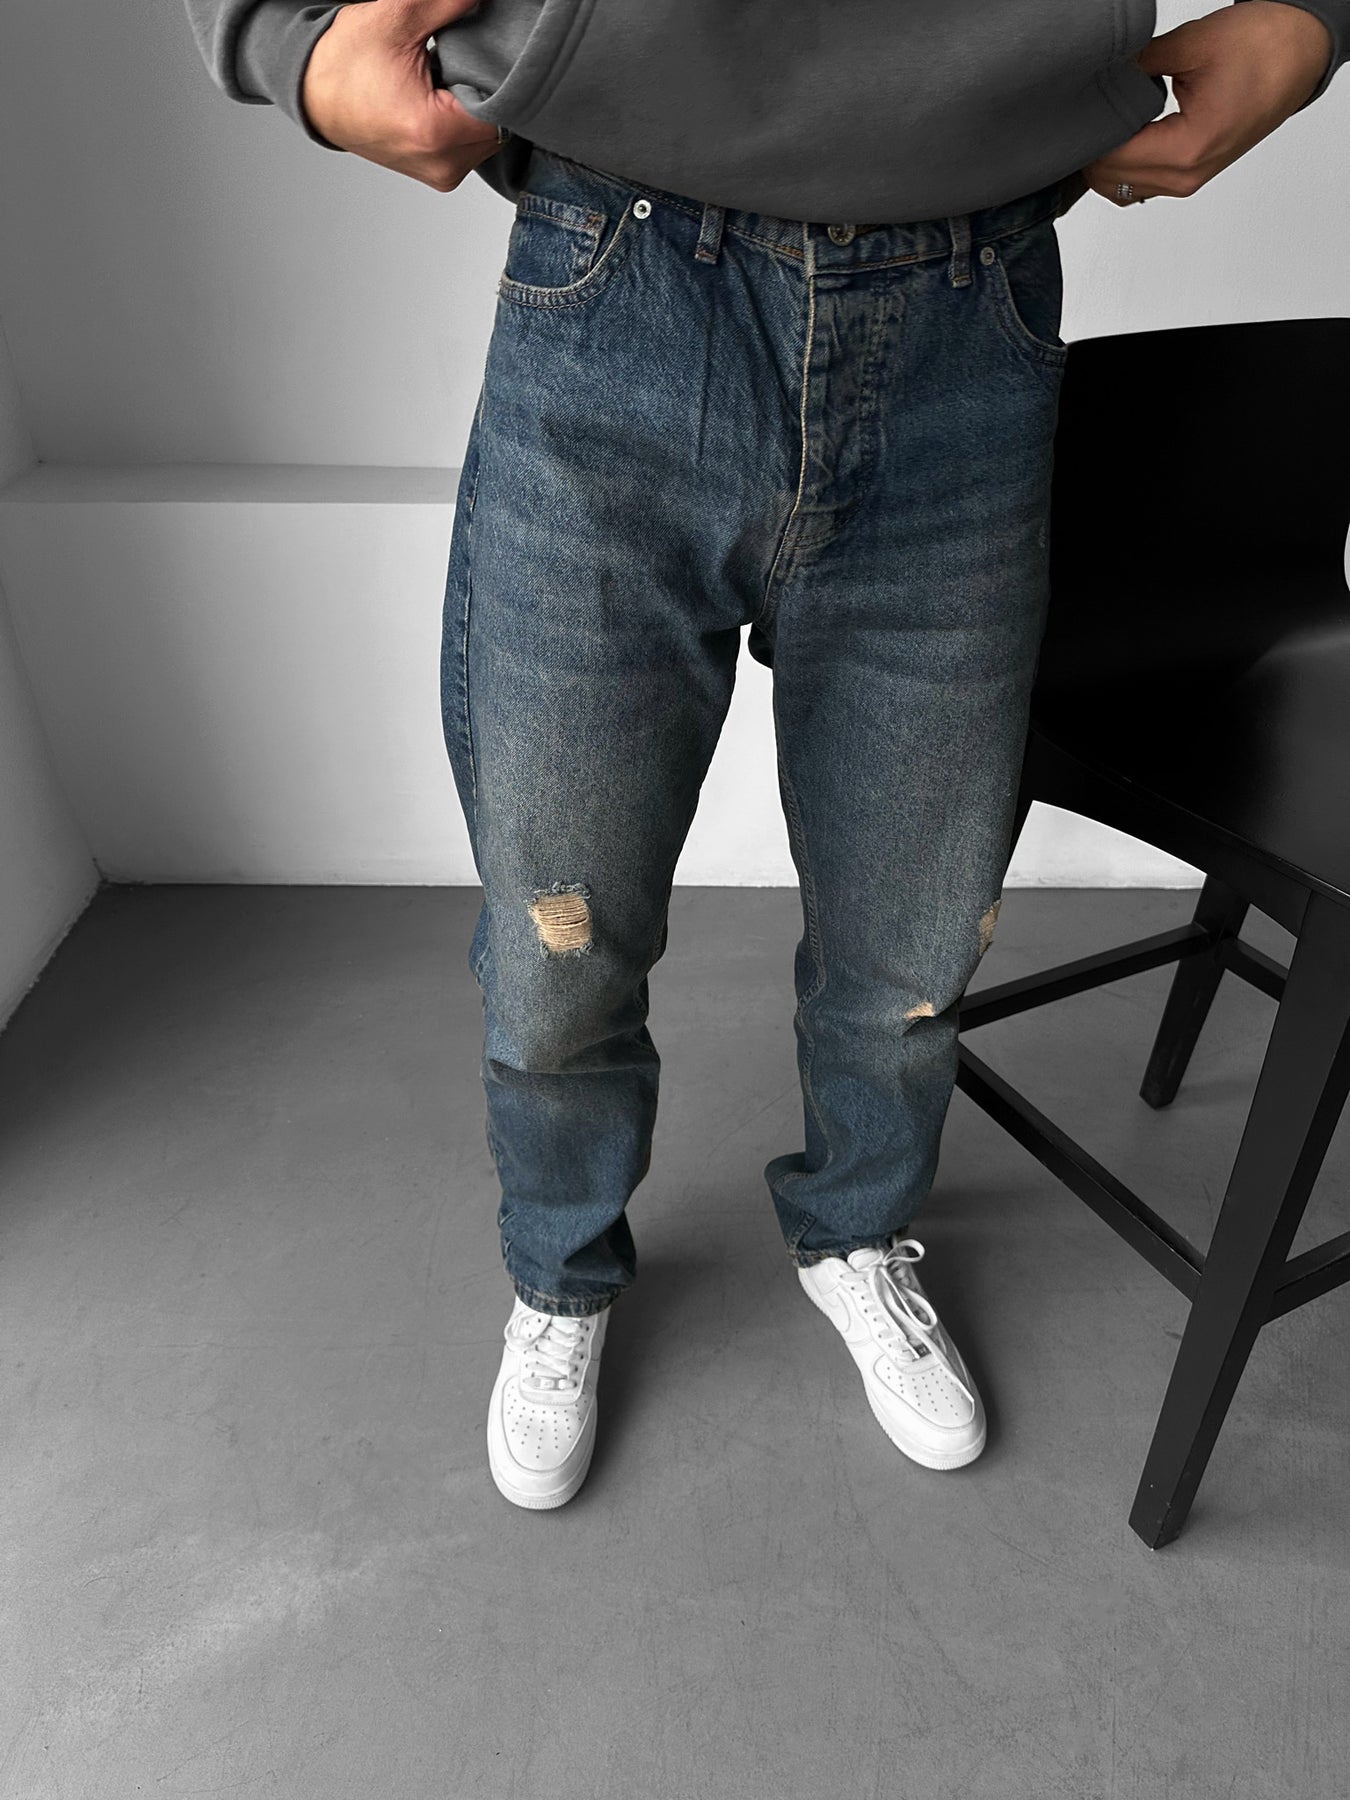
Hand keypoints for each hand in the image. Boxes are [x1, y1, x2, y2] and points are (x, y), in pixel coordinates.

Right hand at [302, 0, 504, 190]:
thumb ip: (449, 3)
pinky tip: (443, 97)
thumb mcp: (397, 17)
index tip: (483, 52)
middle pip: (500, 124)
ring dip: (477, 105)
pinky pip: (472, 146)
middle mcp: (442, 164)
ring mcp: (442, 175)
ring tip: (446, 79)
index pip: (503, 106)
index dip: (500, 75)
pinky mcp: (439, 175)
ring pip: (489, 136)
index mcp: (434, 133)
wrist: (312, 93)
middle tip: (459, 61)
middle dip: (487, 89)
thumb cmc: (344, 61)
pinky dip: (466, 120)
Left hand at [1082, 1, 1333, 204]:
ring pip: (1122, 189)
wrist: (1298, 52)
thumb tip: (1101, 77)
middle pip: (1110, 182)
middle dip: (1094, 150)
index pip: (1111, 161)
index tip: (1083, 110)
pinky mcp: (1192, 175)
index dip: (1090, 136)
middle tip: (1093, 112)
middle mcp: (1186, 176)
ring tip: (1110, 121)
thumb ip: (1137, 65)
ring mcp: (1189, 181)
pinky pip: (1143, 184)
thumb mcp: (1190, 45)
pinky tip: (1125, 134)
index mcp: (1187, 150)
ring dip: (1107, 161)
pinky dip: (1126, 165)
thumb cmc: (1261, 47)